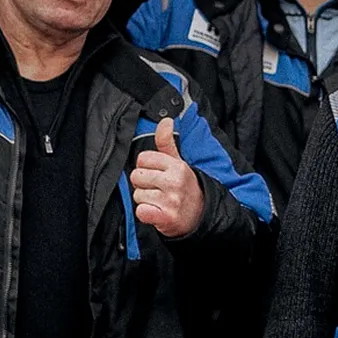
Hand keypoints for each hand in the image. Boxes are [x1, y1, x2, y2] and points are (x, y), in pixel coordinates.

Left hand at [130, 117, 204, 238]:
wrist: (200, 215)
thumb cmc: (184, 186)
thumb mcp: (178, 162)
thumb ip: (167, 141)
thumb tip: (165, 120)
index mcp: (177, 166)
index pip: (142, 159)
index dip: (146, 167)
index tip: (157, 174)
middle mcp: (174, 182)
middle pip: (136, 176)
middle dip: (143, 184)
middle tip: (157, 189)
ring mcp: (171, 201)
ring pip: (137, 195)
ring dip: (145, 200)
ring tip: (159, 201)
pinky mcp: (165, 218)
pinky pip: (140, 211)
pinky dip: (146, 214)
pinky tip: (157, 212)